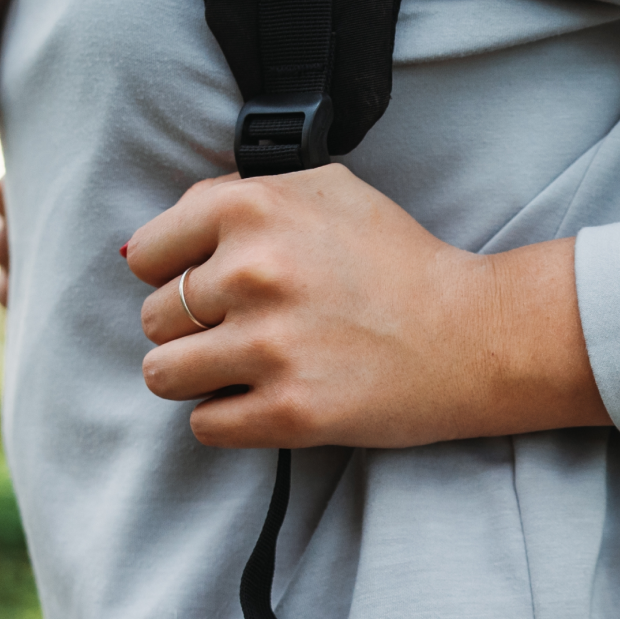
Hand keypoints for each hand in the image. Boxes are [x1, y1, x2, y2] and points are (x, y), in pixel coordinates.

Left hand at [126, 165, 608, 449]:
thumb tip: (142, 248)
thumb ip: (237, 199)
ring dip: (198, 380)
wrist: (477, 336)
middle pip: (155, 319)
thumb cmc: (402, 264)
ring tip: (246, 374)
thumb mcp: (326, 192)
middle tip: (249, 336)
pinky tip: (266, 404)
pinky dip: (228, 421)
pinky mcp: (291, 414)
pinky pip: (205, 426)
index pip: (148, 254)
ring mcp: (270, 347)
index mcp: (253, 208)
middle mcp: (253, 273)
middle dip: (193, 331)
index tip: (215, 293)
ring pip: (164, 375)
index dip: (176, 277)